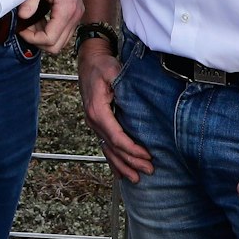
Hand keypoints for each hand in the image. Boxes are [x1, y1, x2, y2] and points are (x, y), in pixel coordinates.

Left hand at [19, 0, 81, 52]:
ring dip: (45, 36)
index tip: (21, 28)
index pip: (50, 40)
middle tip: (25, 28)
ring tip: (30, 22)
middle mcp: (76, 14)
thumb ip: (30, 2)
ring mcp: (77, 12)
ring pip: (61, 40)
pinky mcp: (75, 9)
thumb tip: (23, 18)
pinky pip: (64, 29)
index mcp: (67, 9)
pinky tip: (38, 18)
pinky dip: (51, 29)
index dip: (32, 39)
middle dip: (38, 41)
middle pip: (57, 45)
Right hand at [76, 38, 152, 181]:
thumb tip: (134, 100)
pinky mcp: (98, 123)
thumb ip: (121, 85)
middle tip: (149, 170)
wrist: (89, 60)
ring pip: (108, 150)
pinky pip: (105, 145)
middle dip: (131, 161)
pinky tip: (120, 173)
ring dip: (122, 166)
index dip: (132, 149)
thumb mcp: (113, 70)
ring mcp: (94, 123)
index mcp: (97, 110)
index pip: (116, 137)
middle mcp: (93, 120)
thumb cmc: (102, 64)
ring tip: (136, 178)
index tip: (147, 155)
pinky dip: (113, 161)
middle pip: (113, 148)